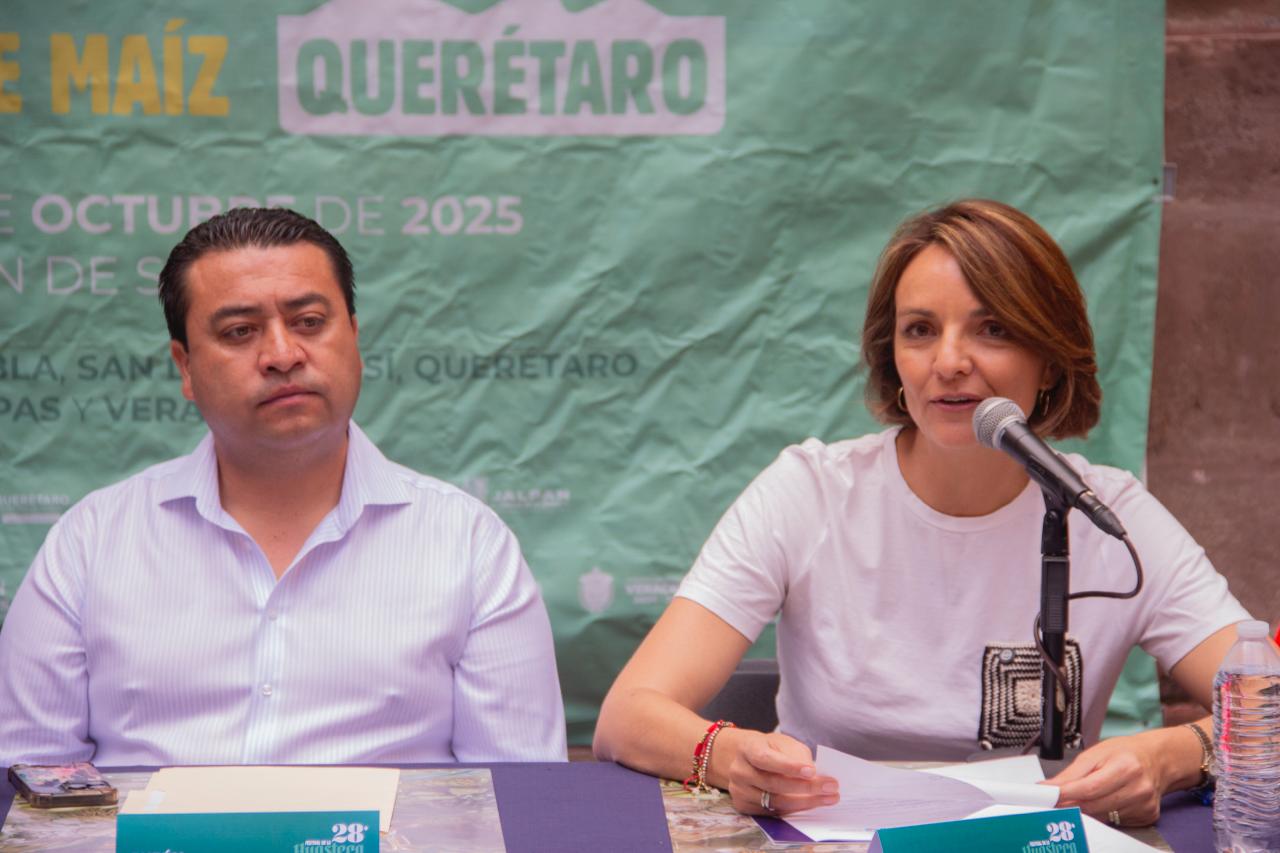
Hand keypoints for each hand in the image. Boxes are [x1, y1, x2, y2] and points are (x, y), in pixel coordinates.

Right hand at [722, 730, 838, 814]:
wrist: (746, 759)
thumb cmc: (770, 749)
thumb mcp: (783, 743)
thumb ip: (798, 757)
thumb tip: (816, 777)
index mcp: (748, 748)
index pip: (767, 759)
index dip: (789, 767)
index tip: (813, 771)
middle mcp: (739, 770)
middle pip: (773, 784)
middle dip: (805, 787)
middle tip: (830, 788)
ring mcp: (739, 790)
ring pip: (775, 802)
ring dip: (805, 802)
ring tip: (827, 798)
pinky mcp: (743, 805)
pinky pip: (772, 812)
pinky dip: (793, 809)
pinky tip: (809, 804)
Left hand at [1046, 732, 1171, 826]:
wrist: (1157, 760)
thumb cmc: (1124, 753)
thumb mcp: (1095, 753)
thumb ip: (1071, 773)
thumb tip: (1049, 787)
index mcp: (1125, 767)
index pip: (1089, 788)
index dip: (1065, 794)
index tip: (1047, 796)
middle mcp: (1138, 788)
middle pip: (1094, 806)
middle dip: (1071, 803)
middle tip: (1058, 799)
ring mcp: (1144, 805)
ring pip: (1103, 816)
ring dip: (1087, 809)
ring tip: (1085, 795)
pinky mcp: (1147, 816)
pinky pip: (1116, 821)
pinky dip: (1104, 813)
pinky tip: (1107, 800)